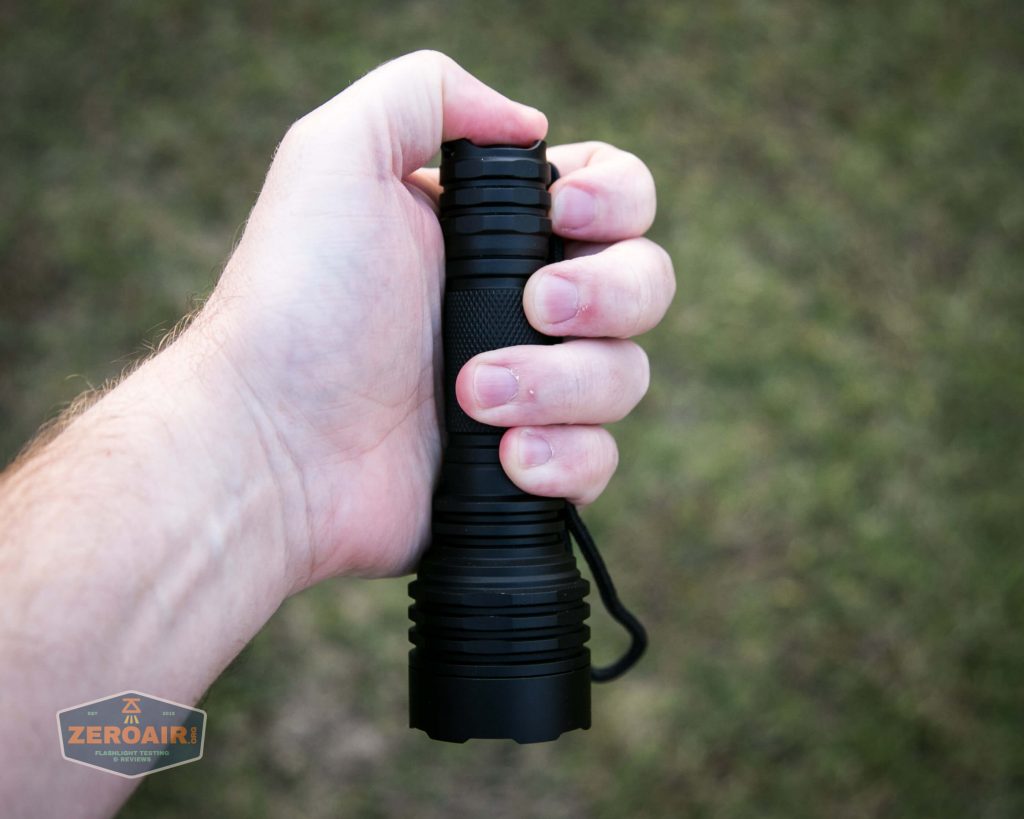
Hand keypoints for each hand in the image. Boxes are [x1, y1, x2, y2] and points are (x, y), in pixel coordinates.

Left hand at [194, 50, 674, 586]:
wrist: (270, 440)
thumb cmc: (298, 299)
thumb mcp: (336, 152)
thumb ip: (428, 94)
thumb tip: (531, 123)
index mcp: (494, 232)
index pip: (617, 197)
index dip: (616, 199)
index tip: (564, 213)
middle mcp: (522, 305)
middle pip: (646, 282)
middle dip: (606, 294)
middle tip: (534, 308)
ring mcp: (530, 390)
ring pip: (626, 375)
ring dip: (561, 383)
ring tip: (473, 395)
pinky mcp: (526, 465)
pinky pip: (600, 459)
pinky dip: (564, 457)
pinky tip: (504, 457)